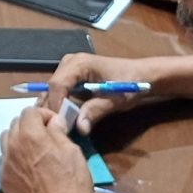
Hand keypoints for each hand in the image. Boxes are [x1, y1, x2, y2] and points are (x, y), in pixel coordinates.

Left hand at [0, 105, 93, 192]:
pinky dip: (14, 157)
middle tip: (46, 136)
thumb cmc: (72, 183)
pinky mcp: (3, 181)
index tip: (55, 125)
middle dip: (30, 125)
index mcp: (30, 135)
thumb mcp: (73, 152)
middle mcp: (12, 146)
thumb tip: (53, 122)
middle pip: (15, 123)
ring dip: (18, 139)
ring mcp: (5, 164)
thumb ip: (58, 132)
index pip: (29, 112)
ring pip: (6, 140)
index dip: (44, 115)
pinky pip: (4, 160)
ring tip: (34, 150)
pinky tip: (27, 167)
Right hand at [41, 53, 168, 135]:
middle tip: (57, 129)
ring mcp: (68, 68)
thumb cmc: (131, 84)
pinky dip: (59, 105)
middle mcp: (69, 62)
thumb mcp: (115, 99)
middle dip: (53, 109)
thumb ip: (95, 111)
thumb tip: (79, 128)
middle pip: (51, 87)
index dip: (55, 105)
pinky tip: (62, 119)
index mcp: (79, 63)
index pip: (57, 84)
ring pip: (52, 90)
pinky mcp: (70, 76)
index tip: (59, 125)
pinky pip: (58, 91)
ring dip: (54, 108)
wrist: (141, 75)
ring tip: (58, 126)